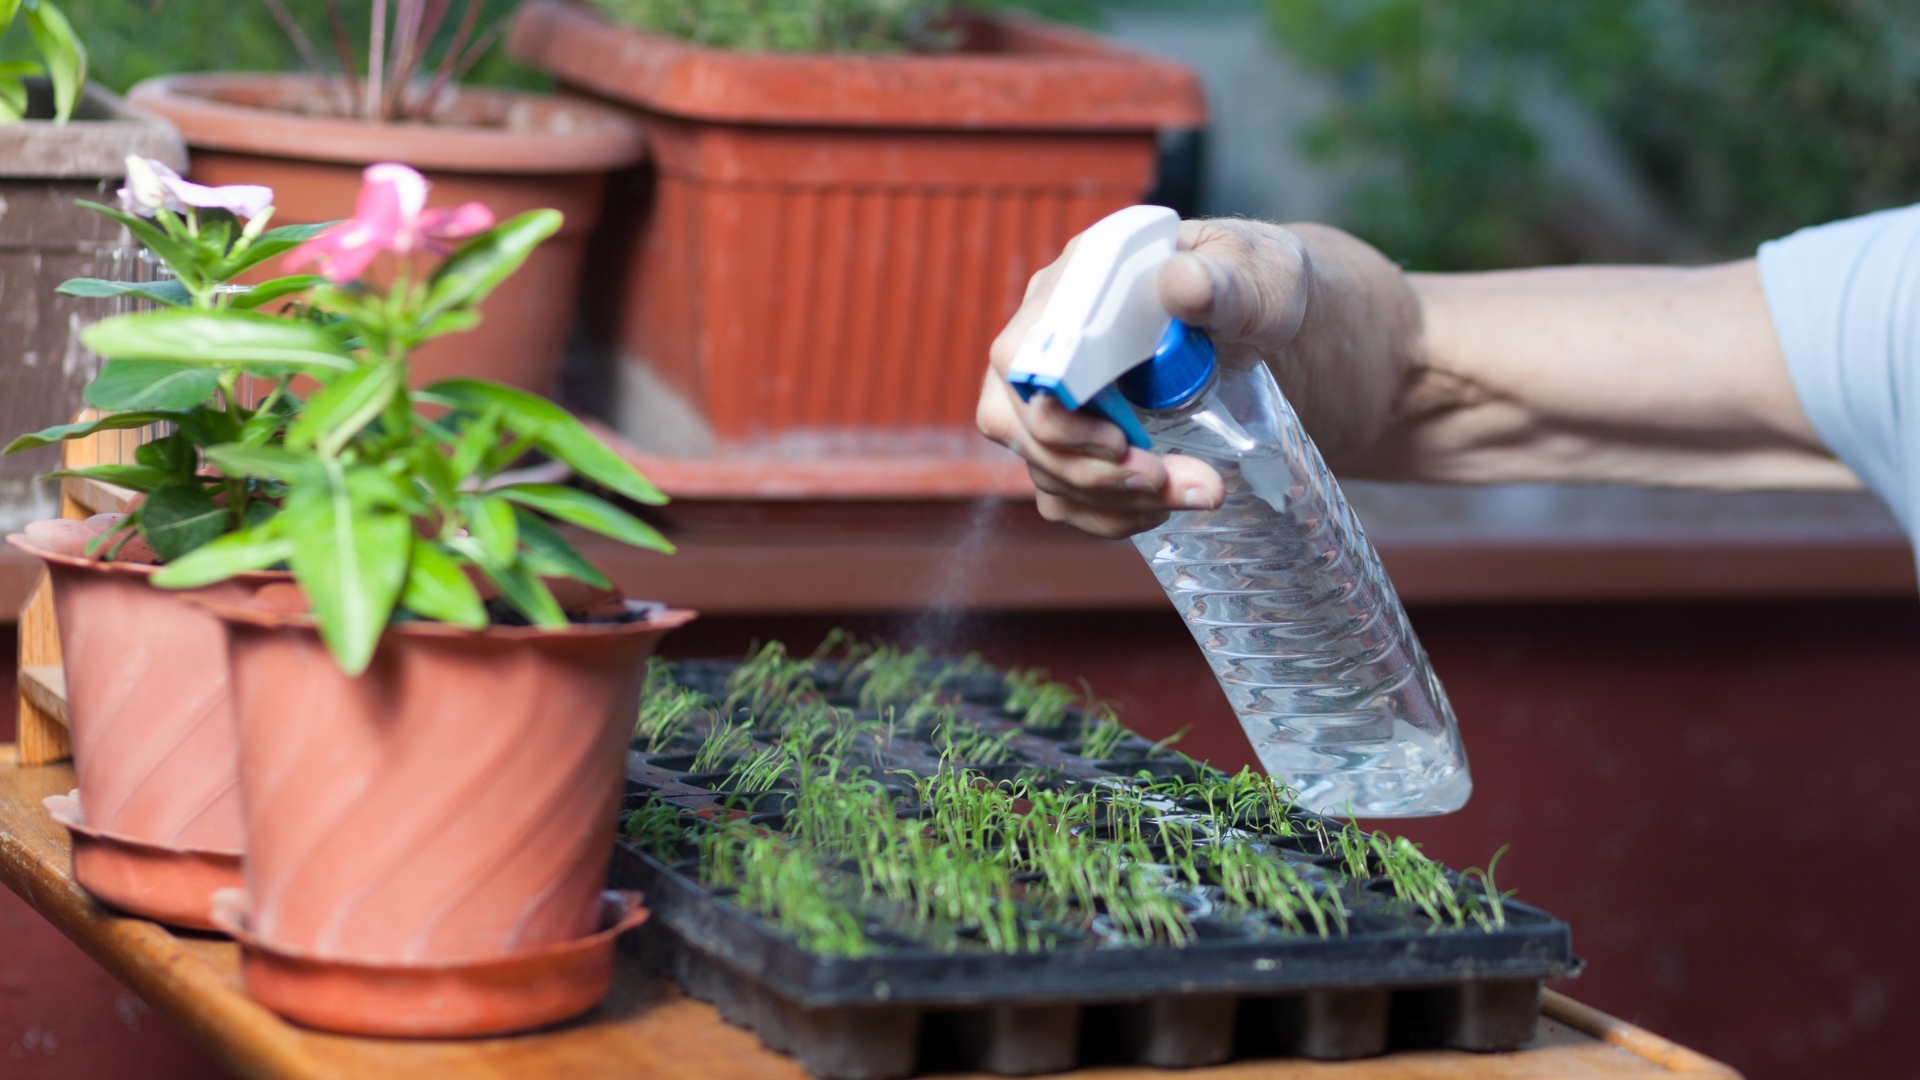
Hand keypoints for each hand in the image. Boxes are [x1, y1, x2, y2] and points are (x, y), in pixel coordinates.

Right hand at [979, 219, 1406, 538]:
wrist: (1286, 337)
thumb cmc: (1266, 290)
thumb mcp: (1260, 277)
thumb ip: (1224, 280)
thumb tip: (1179, 284)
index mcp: (1078, 285)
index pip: (1021, 357)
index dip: (1051, 409)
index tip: (1120, 440)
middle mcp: (1053, 341)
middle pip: (1016, 423)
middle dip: (1090, 467)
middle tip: (1171, 481)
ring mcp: (1063, 397)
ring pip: (1042, 468)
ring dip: (1111, 498)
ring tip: (1200, 493)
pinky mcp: (1083, 444)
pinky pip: (1064, 497)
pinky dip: (1110, 516)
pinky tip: (1168, 508)